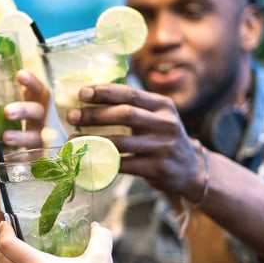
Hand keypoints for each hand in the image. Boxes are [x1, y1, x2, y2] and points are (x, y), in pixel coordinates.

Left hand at [0, 69, 53, 175]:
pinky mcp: (28, 166)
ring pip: (33, 140)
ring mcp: (36, 145)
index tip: (19, 75)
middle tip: (6, 112)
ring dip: (19, 138)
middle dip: (23, 110)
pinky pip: (14, 167)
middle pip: (37, 112)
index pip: (37, 90)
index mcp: (29, 106)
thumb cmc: (1, 132)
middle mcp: (37, 124)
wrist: (10, 164)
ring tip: (4, 137)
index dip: (30, 82)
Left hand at [71, 83, 205, 200]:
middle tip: (71, 117)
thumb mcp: (157, 117)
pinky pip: (123, 164)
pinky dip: (102, 161)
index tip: (81, 93)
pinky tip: (86, 158)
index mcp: (163, 106)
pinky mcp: (158, 169)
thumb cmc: (162, 139)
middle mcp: (165, 123)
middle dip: (95, 115)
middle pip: (125, 115)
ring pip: (121, 142)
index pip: (130, 94)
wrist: (191, 170)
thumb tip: (90, 97)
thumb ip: (132, 107)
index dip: (104, 92)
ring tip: (73, 139)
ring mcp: (163, 147)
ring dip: (93, 140)